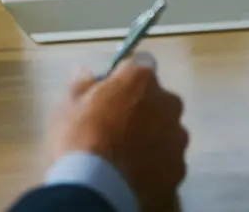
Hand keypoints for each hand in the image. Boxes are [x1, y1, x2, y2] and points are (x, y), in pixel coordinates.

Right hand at [47, 55, 187, 211]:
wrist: (98, 187)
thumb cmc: (81, 136)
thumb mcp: (69, 104)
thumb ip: (82, 84)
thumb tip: (85, 74)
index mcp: (141, 79)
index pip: (142, 62)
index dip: (127, 74)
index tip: (113, 86)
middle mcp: (167, 103)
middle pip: (158, 98)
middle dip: (142, 106)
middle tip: (117, 122)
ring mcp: (177, 139)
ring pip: (165, 130)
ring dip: (151, 135)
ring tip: (125, 152)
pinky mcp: (178, 169)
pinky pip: (166, 159)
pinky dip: (155, 162)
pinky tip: (134, 171)